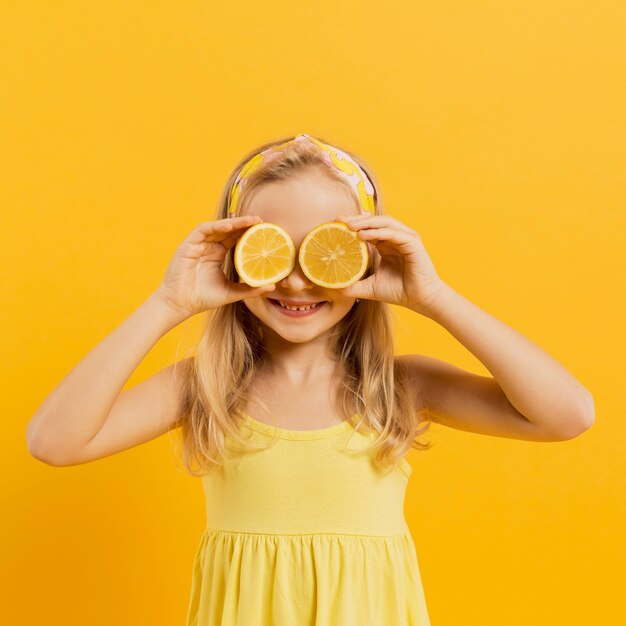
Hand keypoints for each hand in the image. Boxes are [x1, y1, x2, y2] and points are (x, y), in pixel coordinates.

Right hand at [154, 216, 275, 318]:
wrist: (181, 304)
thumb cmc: (203, 298)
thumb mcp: (232, 292)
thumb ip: (251, 288)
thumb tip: (273, 285)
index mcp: (217, 254)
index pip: (235, 239)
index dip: (248, 233)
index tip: (265, 230)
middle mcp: (209, 247)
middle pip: (228, 230)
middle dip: (244, 224)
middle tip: (261, 220)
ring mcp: (198, 244)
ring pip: (217, 227)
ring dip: (233, 222)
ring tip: (250, 221)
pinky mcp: (188, 245)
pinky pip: (203, 230)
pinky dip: (216, 226)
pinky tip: (229, 226)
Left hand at [335, 214, 445, 313]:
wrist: (419, 299)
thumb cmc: (398, 292)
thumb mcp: (370, 287)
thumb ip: (353, 285)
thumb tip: (334, 286)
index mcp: (386, 245)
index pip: (368, 229)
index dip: (353, 225)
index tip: (336, 224)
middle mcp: (396, 238)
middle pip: (375, 222)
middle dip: (357, 220)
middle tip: (340, 220)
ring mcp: (405, 238)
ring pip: (384, 223)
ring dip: (366, 223)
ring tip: (350, 226)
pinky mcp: (413, 242)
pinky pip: (393, 233)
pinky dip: (378, 232)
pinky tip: (363, 235)